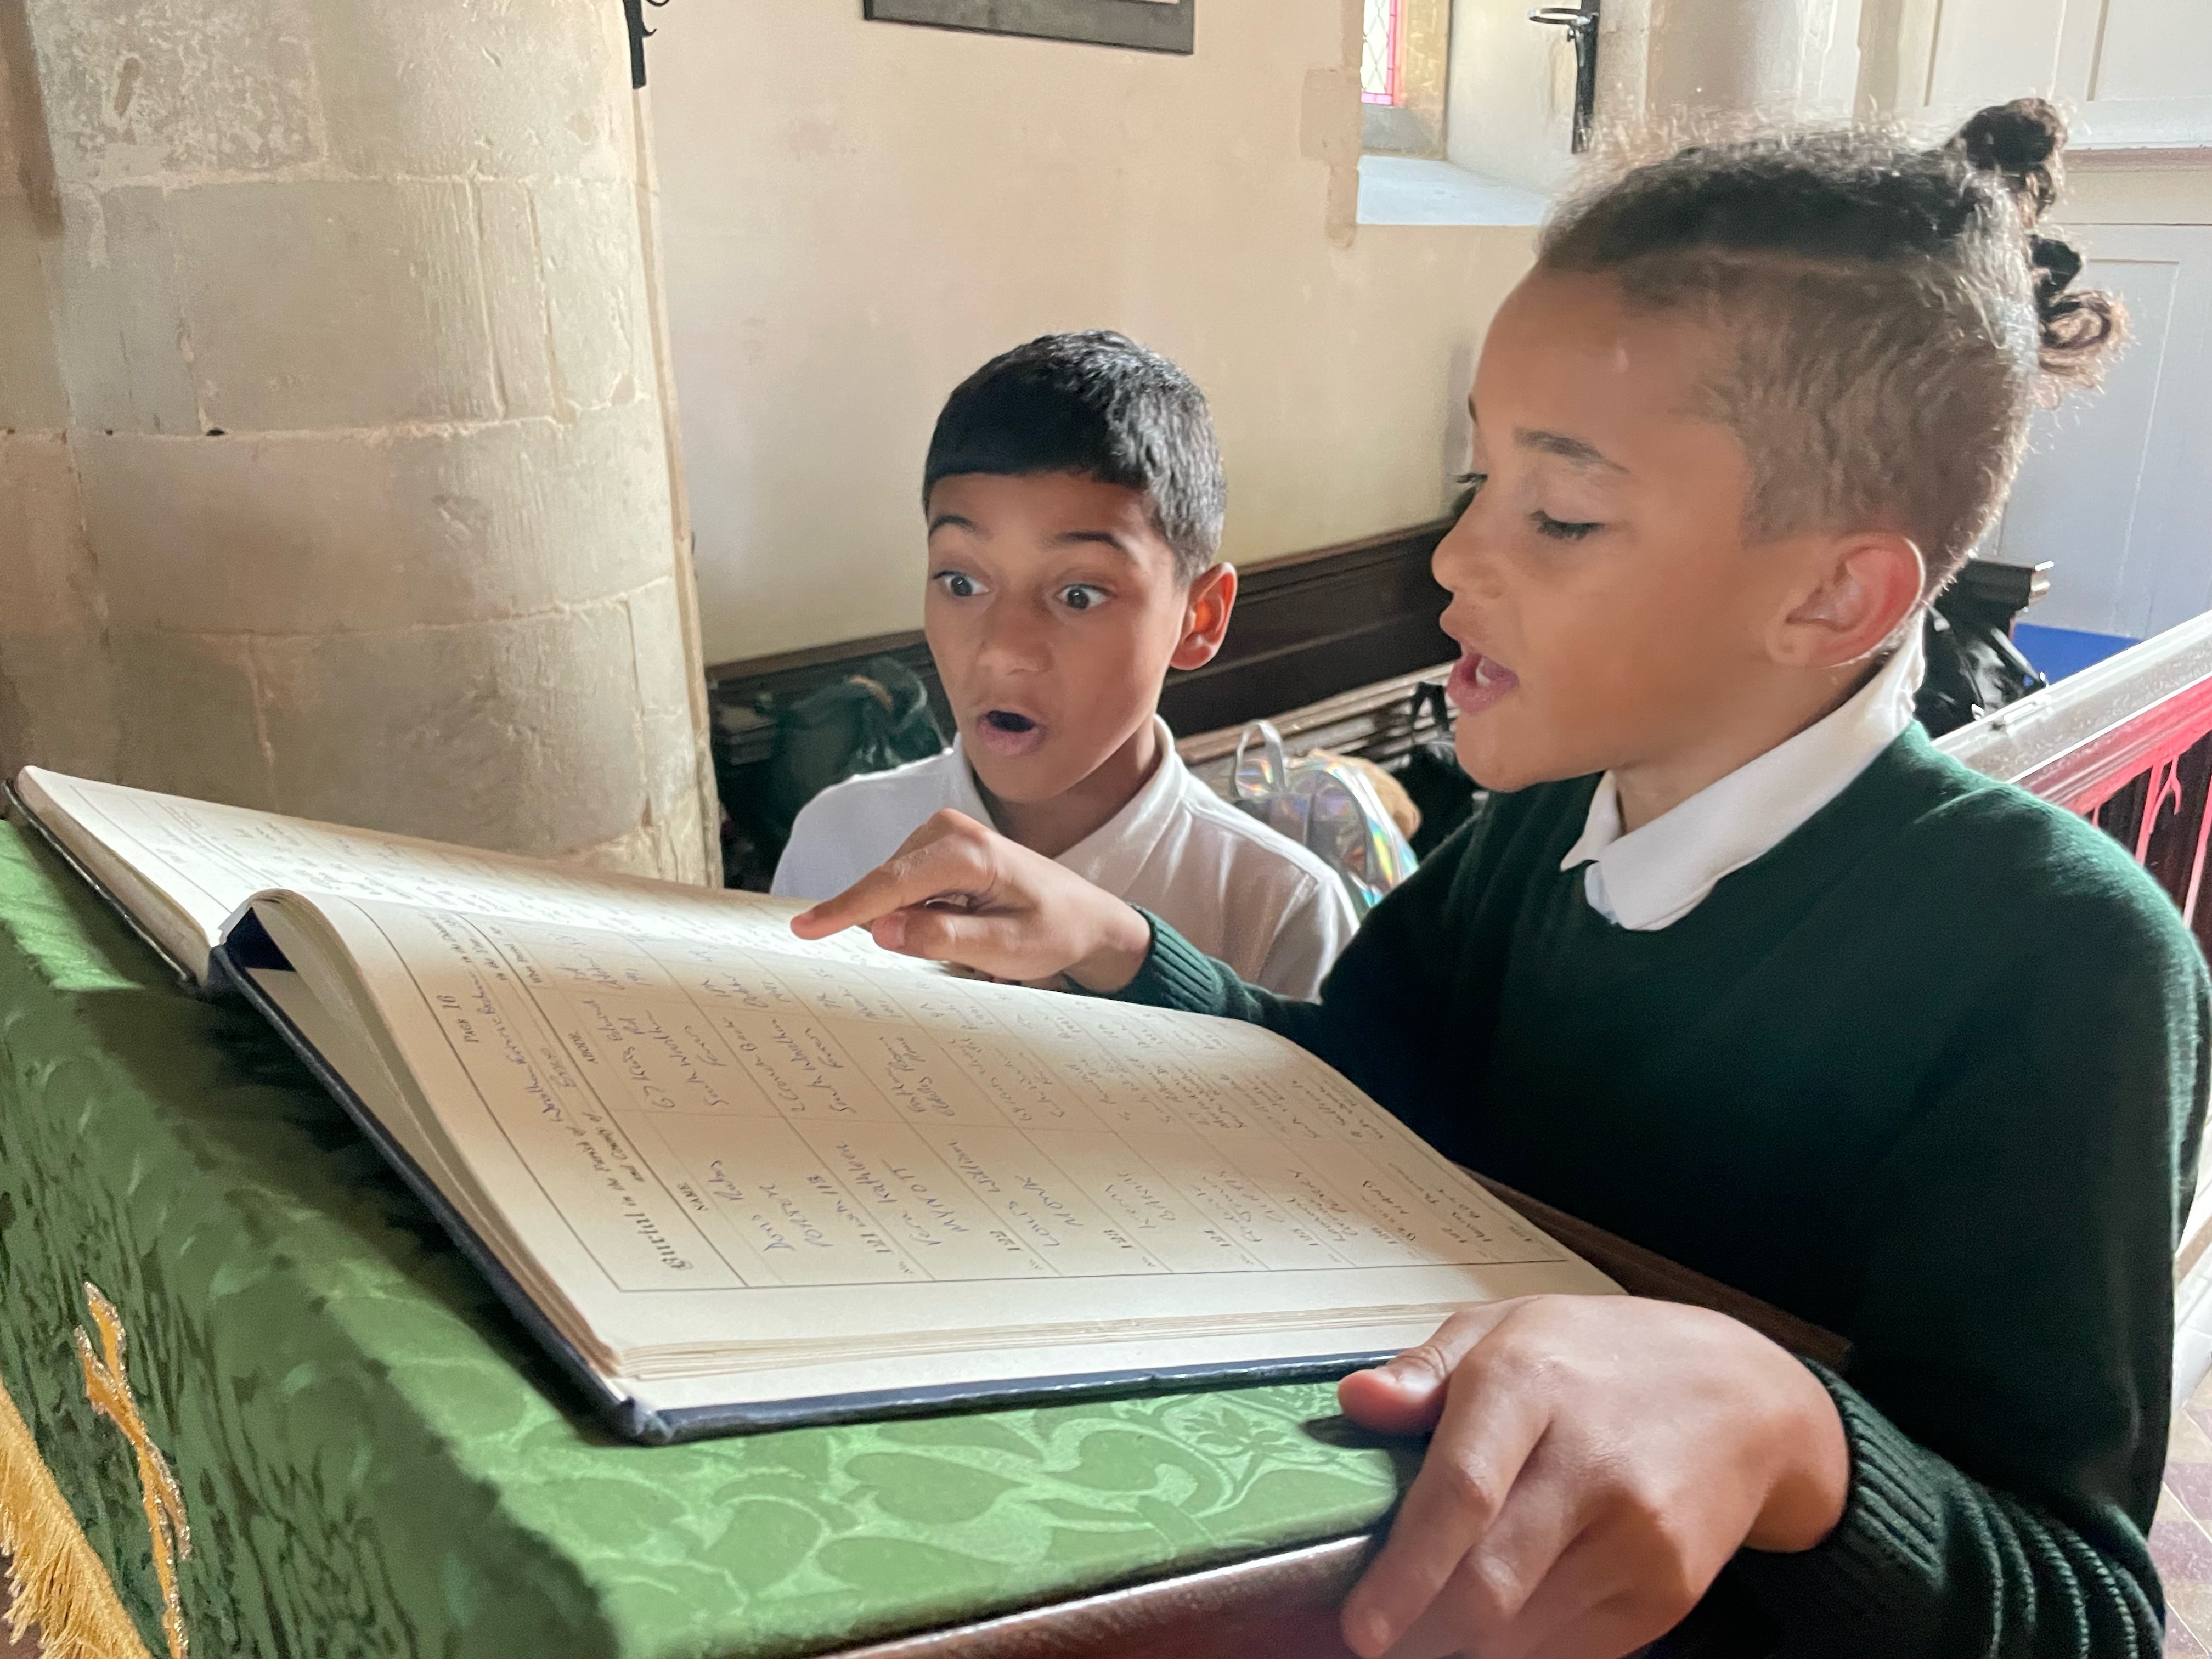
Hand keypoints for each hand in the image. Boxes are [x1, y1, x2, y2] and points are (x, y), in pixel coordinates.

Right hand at [789, 809, 1153, 990]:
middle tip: (945, 952)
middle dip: (883, 922)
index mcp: (969, 851)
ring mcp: (942, 836)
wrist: (1087, 918)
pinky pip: (903, 886)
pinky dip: (909, 912)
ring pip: (892, 887)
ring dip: (903, 920)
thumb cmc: (1055, 932)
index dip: (845, 908)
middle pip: (887, 884)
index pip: (891, 882)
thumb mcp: (1006, 949)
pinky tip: (951, 928)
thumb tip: (882, 927)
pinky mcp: (938, 850)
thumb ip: (944, 937)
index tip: (804, 929)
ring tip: (966, 938)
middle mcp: (950, 831)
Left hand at [1336, 1296, 1848, 1658]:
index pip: (1461, 1493)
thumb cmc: (1606, 1357)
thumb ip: (1423, 1371)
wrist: (1747, 1398)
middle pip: (1488, 1583)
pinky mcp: (1667, 1592)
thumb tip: (1356, 1402)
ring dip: (1459, 1648)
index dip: (1404, 1571)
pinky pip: (1573, 1650)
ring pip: (1524, 1632)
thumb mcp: (1506, 1326)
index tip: (1360, 1623)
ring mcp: (1638, 1537)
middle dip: (1417, 1631)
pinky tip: (1490, 1632)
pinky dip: (1519, 1652)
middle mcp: (1591, 1464)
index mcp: (1533, 1384)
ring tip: (1420, 1633)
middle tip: (1372, 1641)